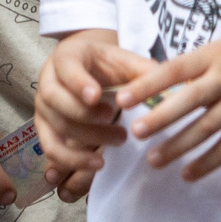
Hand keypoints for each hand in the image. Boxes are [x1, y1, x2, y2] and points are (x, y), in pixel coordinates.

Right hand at [34, 28, 148, 189]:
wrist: (86, 65)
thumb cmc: (108, 64)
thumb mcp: (126, 60)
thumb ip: (146, 72)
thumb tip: (176, 90)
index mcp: (67, 56)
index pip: (66, 68)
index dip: (79, 84)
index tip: (97, 97)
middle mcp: (48, 80)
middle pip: (56, 100)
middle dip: (85, 115)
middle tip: (117, 126)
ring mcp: (43, 105)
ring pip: (56, 126)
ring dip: (86, 139)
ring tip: (119, 142)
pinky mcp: (45, 127)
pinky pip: (50, 147)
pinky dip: (69, 159)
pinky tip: (95, 165)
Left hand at [116, 24, 220, 182]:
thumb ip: (198, 63)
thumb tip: (162, 76)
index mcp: (213, 57)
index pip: (173, 71)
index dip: (146, 85)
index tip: (122, 97)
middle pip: (187, 102)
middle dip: (159, 118)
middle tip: (133, 131)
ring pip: (205, 129)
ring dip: (178, 146)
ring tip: (153, 160)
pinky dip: (208, 163)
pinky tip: (188, 174)